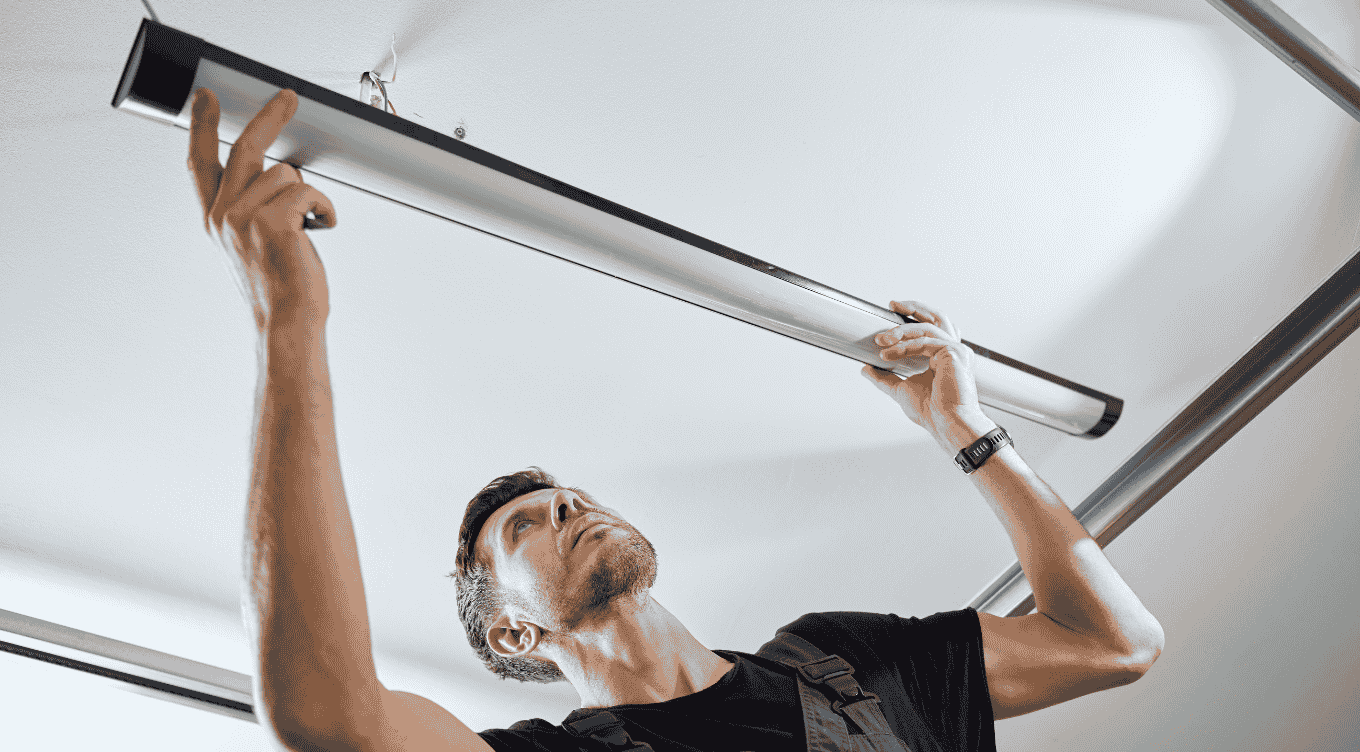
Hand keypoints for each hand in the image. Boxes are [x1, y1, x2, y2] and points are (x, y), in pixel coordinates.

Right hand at [187, 87, 336, 331]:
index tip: (204, 97)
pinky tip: (322, 229)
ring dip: (309, 196)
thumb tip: (275, 175)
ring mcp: (245, 218)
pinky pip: (309, 191)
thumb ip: (249, 208)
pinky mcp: (273, 223)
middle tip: (289, 98)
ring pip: (287, 173)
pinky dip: (325, 209)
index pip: (200, 162)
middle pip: (245, 147)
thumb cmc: (278, 287)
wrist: (287, 322)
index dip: (202, 126)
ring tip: (308, 226)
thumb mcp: (250, 244)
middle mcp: (224, 215)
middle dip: (270, 116)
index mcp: (215, 220)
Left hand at [861, 300, 986, 445]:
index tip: (890, 314)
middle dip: (913, 308)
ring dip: (900, 332)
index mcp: (943, 356)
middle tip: (892, 306)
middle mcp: (953, 350)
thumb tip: (866, 369)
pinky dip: (904, 346)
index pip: (929, 329)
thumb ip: (884, 378)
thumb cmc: (932, 411)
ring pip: (926, 328)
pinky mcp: (955, 352)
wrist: (945, 423)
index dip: (911, 318)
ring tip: (881, 341)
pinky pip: (925, 341)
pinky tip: (889, 354)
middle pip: (936, 317)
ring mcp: (956, 350)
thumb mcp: (900, 389)